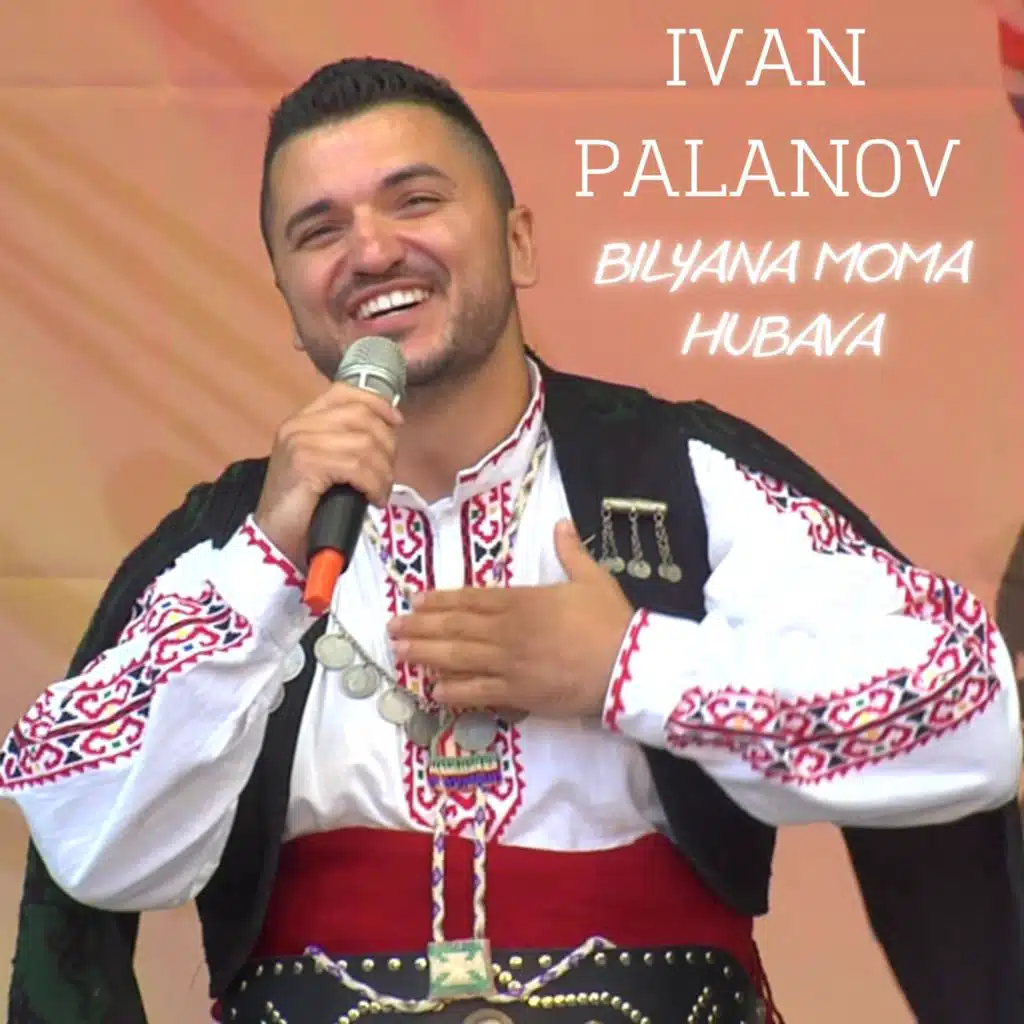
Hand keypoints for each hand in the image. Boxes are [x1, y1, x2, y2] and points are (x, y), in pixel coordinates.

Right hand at [253, 381, 402, 569]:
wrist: (275, 539)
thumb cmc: (305, 507)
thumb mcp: (325, 465)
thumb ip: (345, 443)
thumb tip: (388, 432)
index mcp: (301, 421)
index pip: (345, 392)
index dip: (377, 404)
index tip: (396, 423)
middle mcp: (298, 426)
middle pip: (362, 417)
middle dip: (386, 445)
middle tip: (386, 474)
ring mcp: (300, 444)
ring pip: (365, 445)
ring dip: (383, 472)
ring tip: (380, 492)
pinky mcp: (306, 465)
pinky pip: (357, 467)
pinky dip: (374, 484)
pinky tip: (373, 499)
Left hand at [387, 520, 634, 718]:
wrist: (629, 666)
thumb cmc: (611, 621)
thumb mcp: (593, 578)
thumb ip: (571, 551)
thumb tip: (561, 523)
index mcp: (523, 600)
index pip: (472, 598)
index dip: (441, 599)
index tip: (416, 599)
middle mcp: (508, 630)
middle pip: (456, 627)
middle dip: (421, 626)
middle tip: (393, 627)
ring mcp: (510, 663)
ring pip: (458, 657)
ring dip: (425, 654)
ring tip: (400, 652)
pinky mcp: (518, 693)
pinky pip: (477, 692)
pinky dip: (452, 691)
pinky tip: (431, 690)